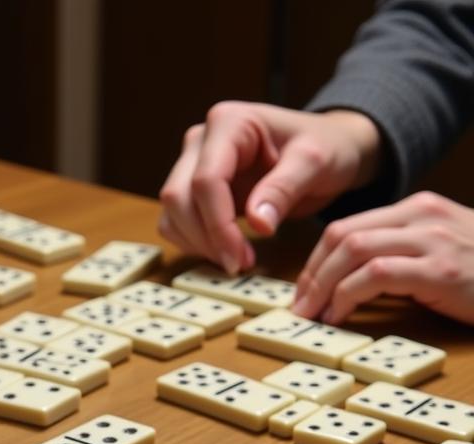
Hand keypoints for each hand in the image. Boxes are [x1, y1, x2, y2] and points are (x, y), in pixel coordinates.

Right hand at [159, 103, 381, 274]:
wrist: (327, 150)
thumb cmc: (326, 147)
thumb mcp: (315, 162)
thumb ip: (284, 189)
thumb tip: (258, 225)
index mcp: (228, 123)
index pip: (206, 180)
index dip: (218, 225)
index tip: (240, 258)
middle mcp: (200, 142)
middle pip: (178, 198)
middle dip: (205, 238)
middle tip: (238, 265)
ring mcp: (192, 165)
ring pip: (171, 213)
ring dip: (197, 244)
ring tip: (235, 260)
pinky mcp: (192, 190)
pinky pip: (175, 223)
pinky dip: (194, 243)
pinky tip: (225, 251)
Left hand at [293, 191, 473, 324]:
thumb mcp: (437, 252)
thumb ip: (398, 255)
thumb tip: (344, 282)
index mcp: (418, 209)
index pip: (348, 226)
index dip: (316, 261)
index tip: (303, 290)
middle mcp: (422, 217)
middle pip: (342, 235)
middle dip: (311, 274)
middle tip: (299, 307)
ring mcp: (432, 240)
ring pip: (353, 250)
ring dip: (322, 286)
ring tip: (313, 315)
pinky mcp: (440, 269)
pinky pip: (376, 275)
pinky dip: (347, 296)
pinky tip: (339, 315)